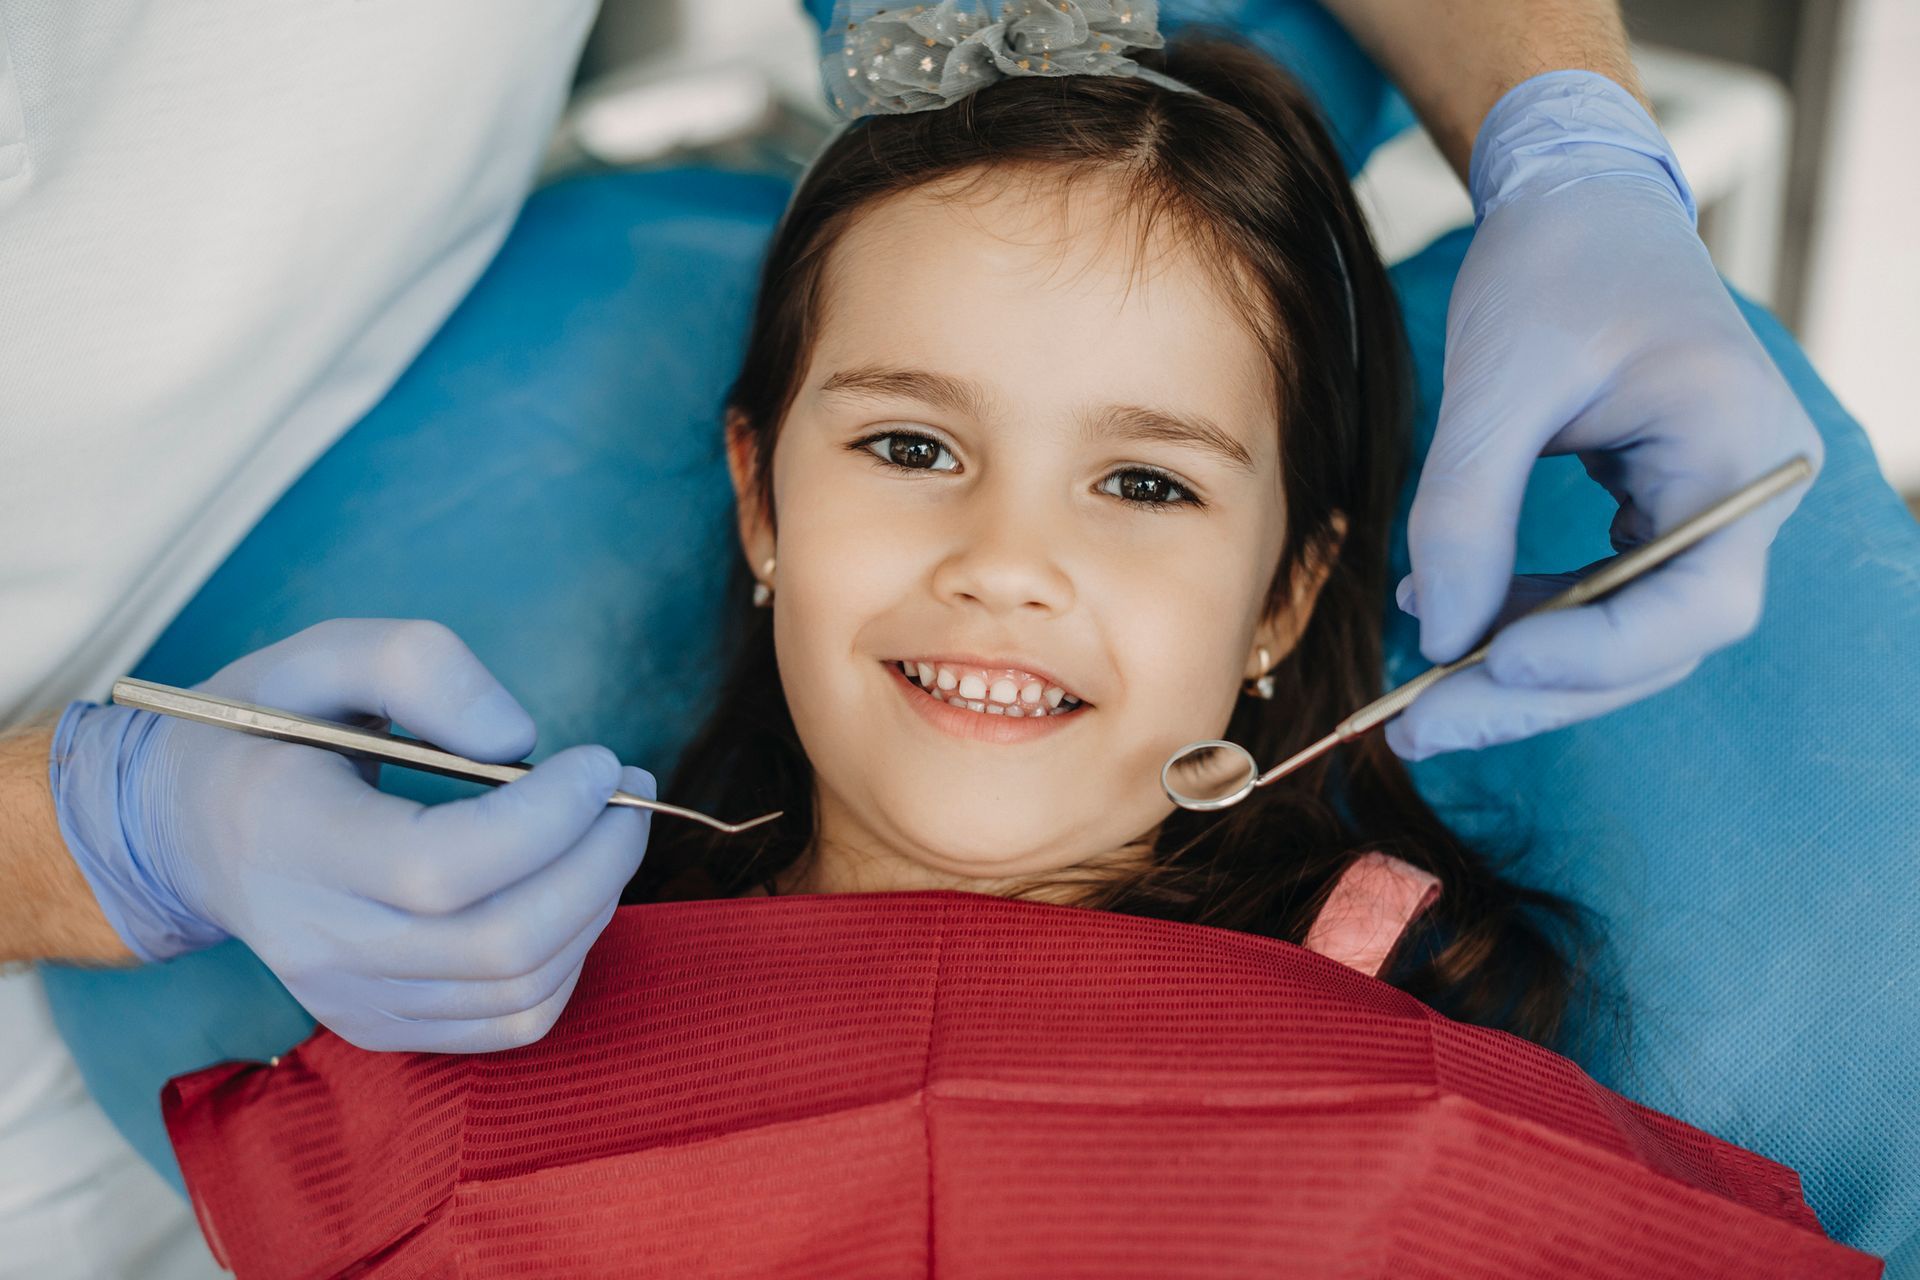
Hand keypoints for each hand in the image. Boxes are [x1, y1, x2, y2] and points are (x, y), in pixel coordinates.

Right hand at [48, 619, 653, 1051]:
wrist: (188, 827)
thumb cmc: (270, 728)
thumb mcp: (322, 657)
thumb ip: (419, 666)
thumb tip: (519, 740)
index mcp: (290, 841)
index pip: (441, 866)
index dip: (548, 817)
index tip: (598, 759)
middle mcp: (317, 940)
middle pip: (499, 942)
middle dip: (600, 861)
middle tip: (627, 789)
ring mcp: (349, 998)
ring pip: (520, 990)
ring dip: (597, 903)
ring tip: (605, 828)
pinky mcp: (381, 1027)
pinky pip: (513, 1022)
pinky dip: (570, 956)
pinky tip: (566, 888)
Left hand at [1389, 71, 1820, 760]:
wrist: (1579, 202)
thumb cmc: (1555, 265)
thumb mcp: (1499, 377)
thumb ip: (1466, 509)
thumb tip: (1436, 641)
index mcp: (1742, 451)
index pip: (1695, 602)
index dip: (1595, 654)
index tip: (1487, 663)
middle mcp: (1744, 497)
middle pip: (1653, 644)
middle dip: (1532, 692)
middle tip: (1417, 729)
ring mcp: (1705, 511)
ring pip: (1620, 636)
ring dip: (1516, 674)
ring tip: (1414, 699)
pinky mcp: (1654, 515)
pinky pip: (1596, 598)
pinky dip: (1518, 621)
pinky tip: (1441, 620)